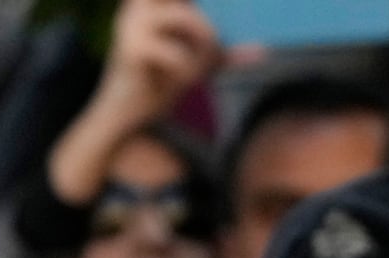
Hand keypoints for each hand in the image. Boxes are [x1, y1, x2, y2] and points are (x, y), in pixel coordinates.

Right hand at [50, 0, 221, 203]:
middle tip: (211, 53)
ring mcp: (131, 24)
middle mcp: (137, 5)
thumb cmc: (159, 83)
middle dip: (206, 27)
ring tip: (191, 73)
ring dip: (200, 50)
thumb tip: (262, 51)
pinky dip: (185, 72)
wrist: (126, 115)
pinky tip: (174, 83)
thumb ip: (222, 53)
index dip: (195, 9)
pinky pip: (178, 55)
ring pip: (188, 21)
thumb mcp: (196, 64)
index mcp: (149, 2)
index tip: (205, 44)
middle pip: (188, 7)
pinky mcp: (131, 50)